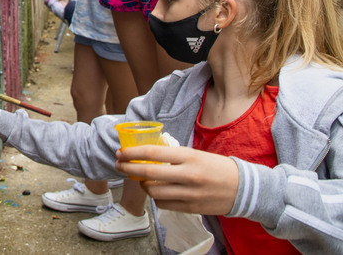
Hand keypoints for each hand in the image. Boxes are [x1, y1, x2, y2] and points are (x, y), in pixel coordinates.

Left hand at [116, 145, 238, 214]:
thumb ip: (173, 155)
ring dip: (141, 185)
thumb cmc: (215, 167)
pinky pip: (163, 204)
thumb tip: (146, 154)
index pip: (153, 153)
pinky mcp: (191, 208)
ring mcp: (189, 194)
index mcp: (188, 156)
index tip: (121, 152)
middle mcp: (188, 175)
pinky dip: (155, 197)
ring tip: (139, 179)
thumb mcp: (195, 154)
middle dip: (128, 168)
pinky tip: (155, 191)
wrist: (242, 188)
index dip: (132, 153)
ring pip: (153, 191)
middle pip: (148, 173)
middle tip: (119, 164)